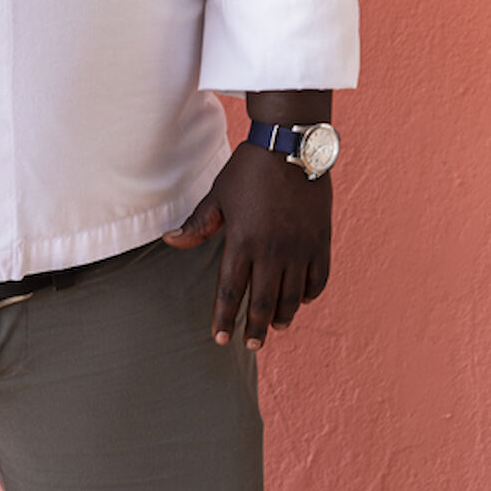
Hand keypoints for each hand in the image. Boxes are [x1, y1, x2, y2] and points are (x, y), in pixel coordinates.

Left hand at [162, 142, 331, 348]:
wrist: (290, 145)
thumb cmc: (249, 169)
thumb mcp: (219, 194)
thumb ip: (198, 224)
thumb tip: (169, 241)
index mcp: (242, 240)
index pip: (230, 290)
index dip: (224, 317)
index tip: (220, 338)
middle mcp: (271, 250)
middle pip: (261, 302)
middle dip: (253, 327)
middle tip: (250, 345)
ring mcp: (299, 248)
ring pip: (291, 297)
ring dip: (281, 315)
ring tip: (274, 326)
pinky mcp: (320, 242)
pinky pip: (317, 279)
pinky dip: (308, 294)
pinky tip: (300, 299)